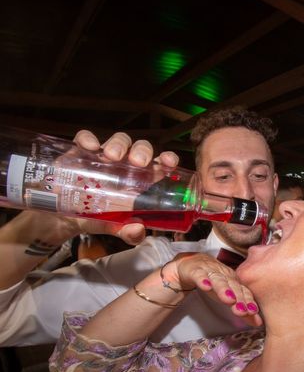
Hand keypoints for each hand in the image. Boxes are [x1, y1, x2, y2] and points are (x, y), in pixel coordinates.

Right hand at [57, 130, 180, 244]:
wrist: (65, 217)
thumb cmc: (99, 218)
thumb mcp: (114, 227)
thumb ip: (127, 232)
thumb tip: (137, 231)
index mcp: (143, 179)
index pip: (161, 163)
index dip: (168, 159)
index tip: (170, 162)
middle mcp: (127, 163)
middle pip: (141, 148)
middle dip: (143, 151)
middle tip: (138, 162)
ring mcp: (105, 155)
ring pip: (119, 140)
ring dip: (119, 144)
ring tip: (112, 156)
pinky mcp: (81, 151)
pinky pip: (85, 138)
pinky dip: (88, 138)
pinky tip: (89, 147)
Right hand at [163, 253, 262, 326]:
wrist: (194, 264)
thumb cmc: (215, 283)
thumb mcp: (227, 297)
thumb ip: (242, 310)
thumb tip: (258, 323)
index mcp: (234, 281)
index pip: (243, 291)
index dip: (248, 301)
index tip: (253, 312)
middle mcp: (224, 276)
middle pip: (232, 286)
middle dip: (239, 298)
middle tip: (243, 310)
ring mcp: (210, 272)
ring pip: (218, 280)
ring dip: (224, 289)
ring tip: (229, 300)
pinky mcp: (195, 271)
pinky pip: (199, 275)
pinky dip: (203, 280)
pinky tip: (206, 286)